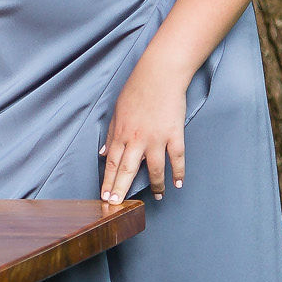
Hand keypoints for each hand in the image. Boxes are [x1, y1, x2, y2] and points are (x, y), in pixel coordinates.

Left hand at [100, 70, 186, 204]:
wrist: (159, 76)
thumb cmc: (136, 91)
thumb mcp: (117, 111)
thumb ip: (111, 134)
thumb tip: (102, 153)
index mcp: (121, 133)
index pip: (111, 163)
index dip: (108, 181)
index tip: (105, 196)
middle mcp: (137, 139)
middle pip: (127, 169)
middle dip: (121, 189)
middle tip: (118, 205)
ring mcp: (157, 138)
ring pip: (154, 168)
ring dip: (155, 185)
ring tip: (156, 198)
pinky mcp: (175, 134)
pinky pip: (177, 158)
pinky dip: (178, 172)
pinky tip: (178, 183)